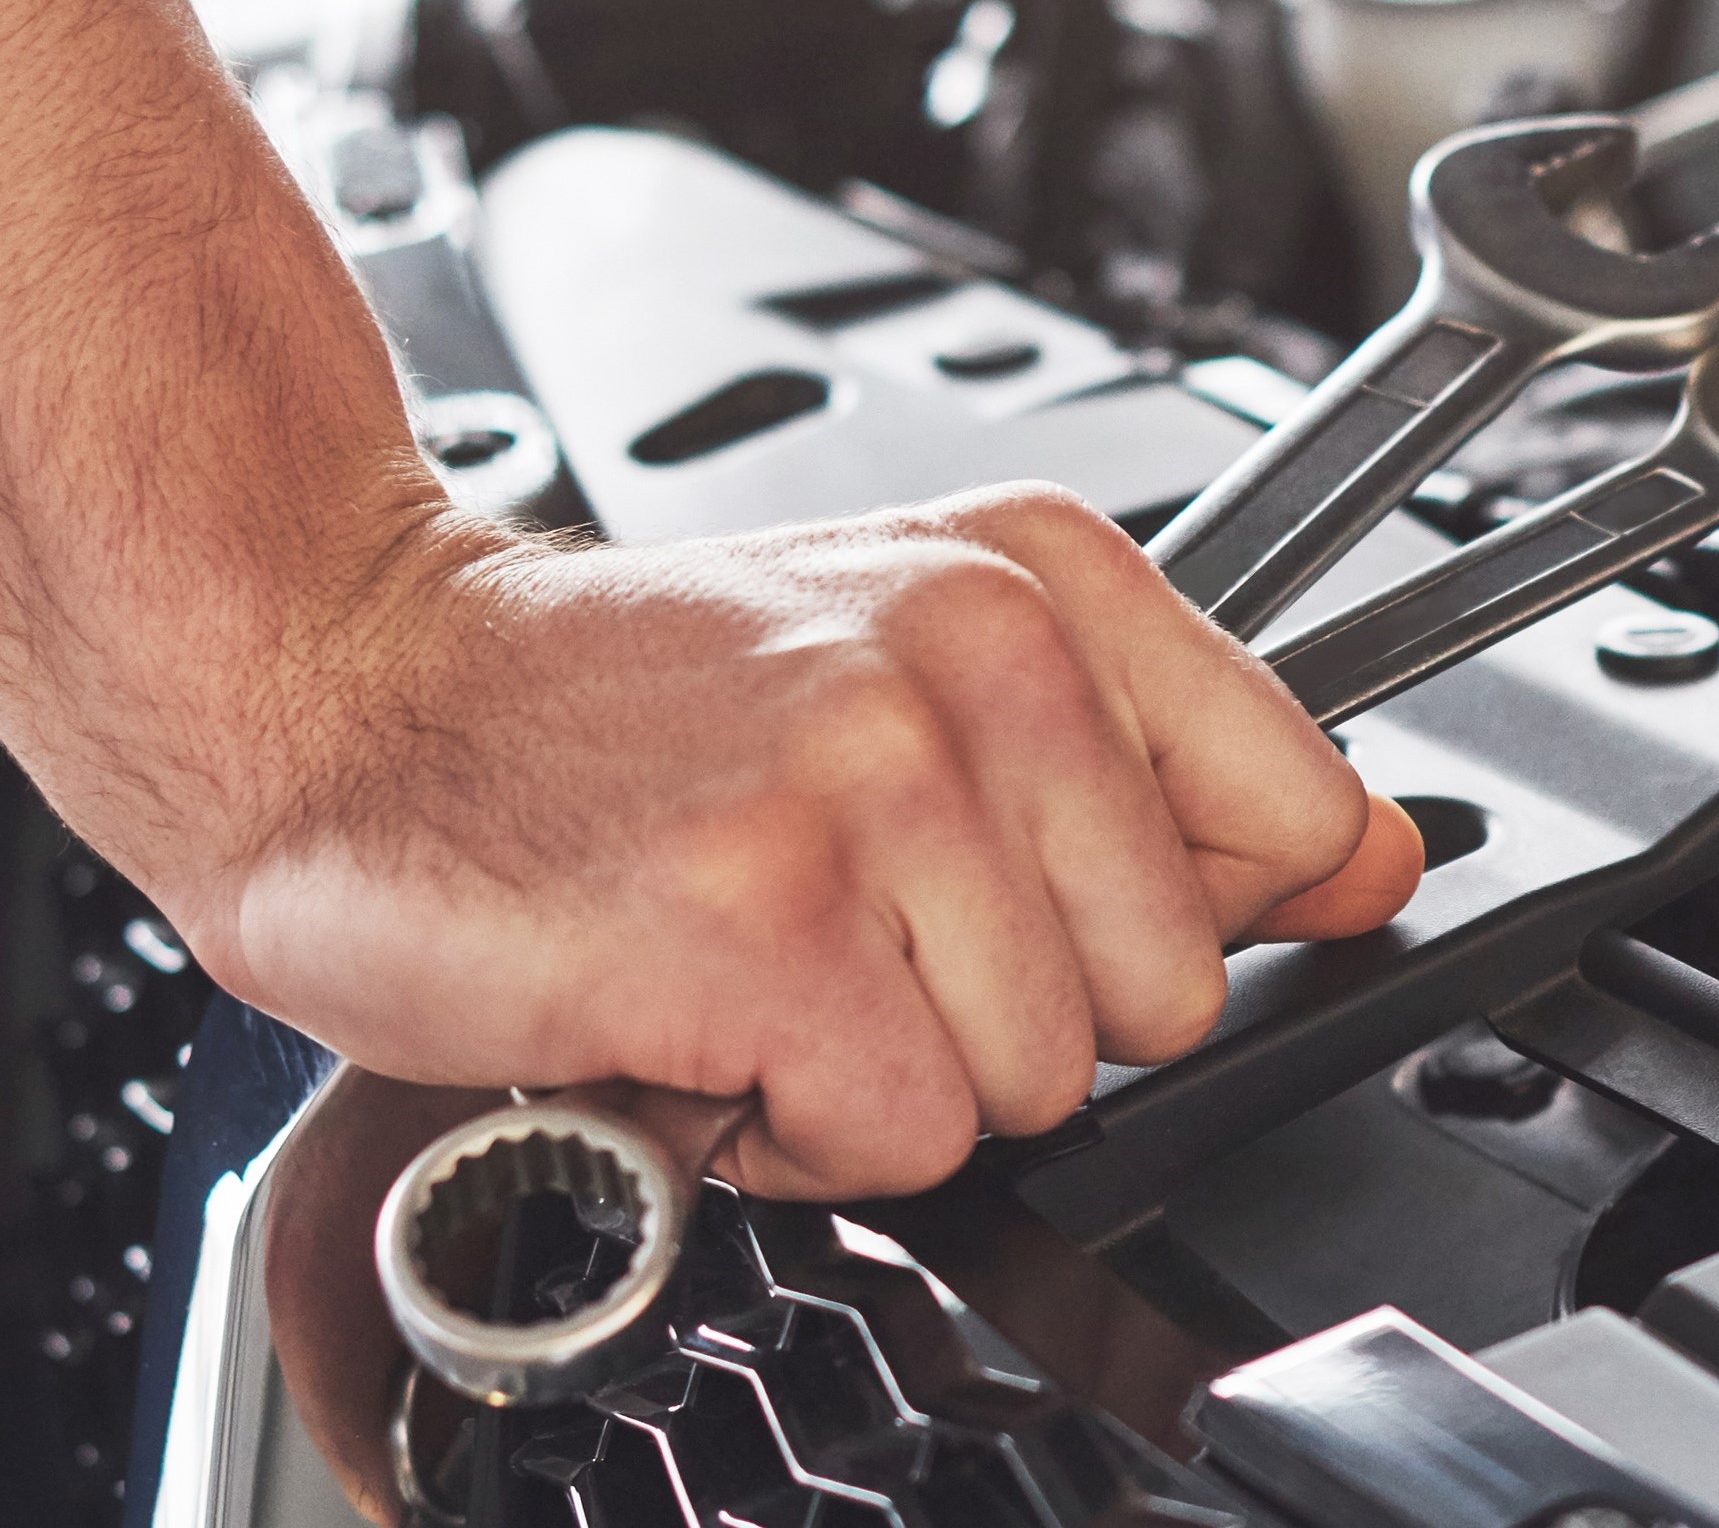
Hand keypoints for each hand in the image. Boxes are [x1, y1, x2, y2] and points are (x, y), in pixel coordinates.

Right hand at [184, 482, 1428, 1199]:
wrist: (343, 686)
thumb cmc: (609, 703)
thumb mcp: (918, 661)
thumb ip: (1171, 764)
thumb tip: (1375, 857)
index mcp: (1036, 579)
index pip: (1295, 816)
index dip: (1167, 913)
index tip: (1036, 897)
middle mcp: (973, 655)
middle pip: (1166, 994)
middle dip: (1005, 1010)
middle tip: (841, 925)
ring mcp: (870, 781)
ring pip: (1035, 1082)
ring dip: (881, 1074)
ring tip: (756, 962)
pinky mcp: (763, 920)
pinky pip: (902, 1140)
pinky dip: (785, 1134)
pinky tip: (697, 1023)